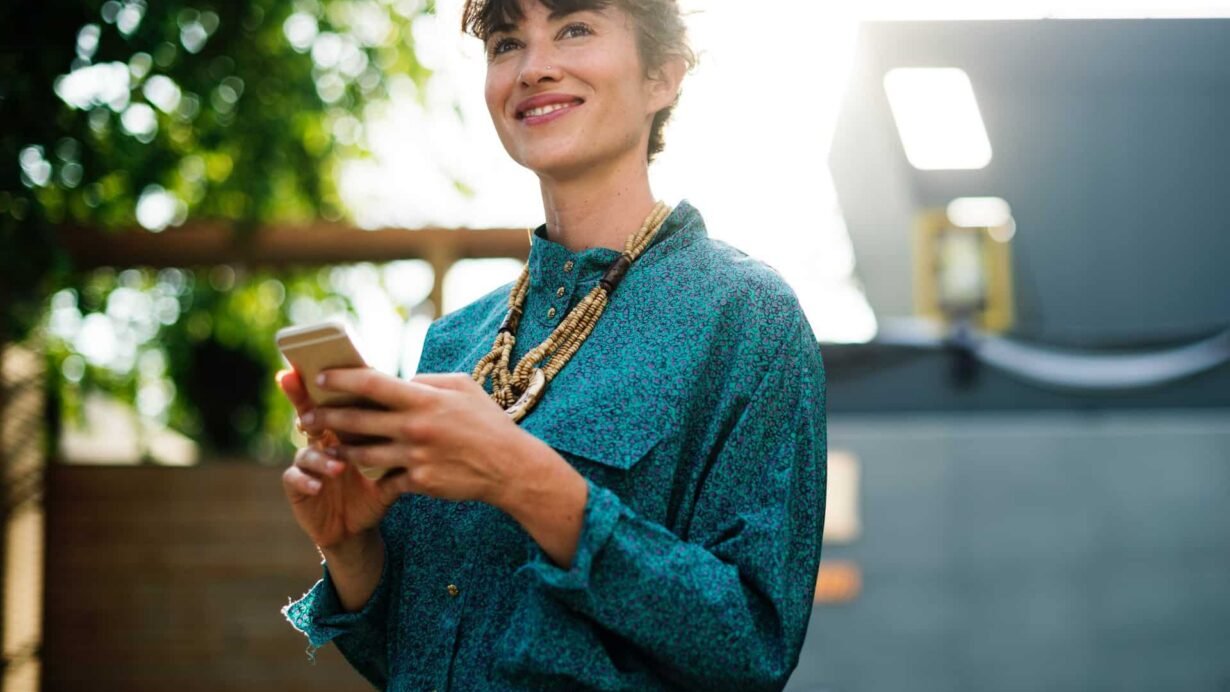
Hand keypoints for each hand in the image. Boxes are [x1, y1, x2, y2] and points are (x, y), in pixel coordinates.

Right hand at [277, 369, 393, 549]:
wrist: (357, 528)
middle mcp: (321, 441)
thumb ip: (402, 442)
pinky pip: (294, 478)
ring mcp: (307, 463)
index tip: (320, 365)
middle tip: (302, 392)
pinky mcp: (298, 487)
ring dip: (321, 456)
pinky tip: (318, 485)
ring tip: (338, 466)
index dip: (325, 383)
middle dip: (302, 401)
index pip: (335, 401)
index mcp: (344, 430)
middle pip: (308, 414)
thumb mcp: (391, 466)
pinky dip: (306, 479)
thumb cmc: (376, 490)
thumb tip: (429, 416)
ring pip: (306, 450)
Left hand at [305, 370, 529, 504]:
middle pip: (356, 420)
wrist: (509, 467)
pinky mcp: (418, 483)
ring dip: (340, 449)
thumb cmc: (487, 422)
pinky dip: (374, 474)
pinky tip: (361, 472)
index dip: (341, 379)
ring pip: (363, 454)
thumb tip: (401, 381)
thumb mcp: (463, 387)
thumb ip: (428, 382)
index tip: (320, 378)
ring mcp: (415, 457)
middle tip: (306, 416)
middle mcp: (414, 427)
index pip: (371, 383)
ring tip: (326, 445)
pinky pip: (386, 478)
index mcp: (423, 399)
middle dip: (325, 417)